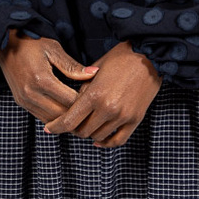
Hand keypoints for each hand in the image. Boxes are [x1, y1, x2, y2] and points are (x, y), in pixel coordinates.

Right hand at [0, 29, 98, 122]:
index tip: (95, 98)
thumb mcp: (54, 49)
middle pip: (61, 115)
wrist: (6, 43)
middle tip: (91, 110)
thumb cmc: (32, 42)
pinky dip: (54, 117)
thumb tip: (94, 73)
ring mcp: (24, 100)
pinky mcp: (21, 102)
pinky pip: (41, 117)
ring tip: (80, 113)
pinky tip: (64, 111)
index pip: (69, 101)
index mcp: (42, 80)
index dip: (84, 102)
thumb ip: (73, 66)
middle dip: (76, 115)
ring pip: (50, 120)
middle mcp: (31, 94)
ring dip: (65, 119)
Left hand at [43, 40, 163, 148]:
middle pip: (82, 132)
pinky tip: (100, 139)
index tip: (49, 129)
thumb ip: (83, 88)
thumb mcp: (96, 69)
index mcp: (95, 94)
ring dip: (89, 134)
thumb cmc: (121, 57)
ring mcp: (122, 116)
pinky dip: (106, 142)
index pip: (69, 120)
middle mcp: (108, 109)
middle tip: (70, 124)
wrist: (149, 55)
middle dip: (73, 129)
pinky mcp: (135, 119)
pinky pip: (117, 140)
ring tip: (86, 125)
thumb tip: (72, 104)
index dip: (56, 127)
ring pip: (98, 137)